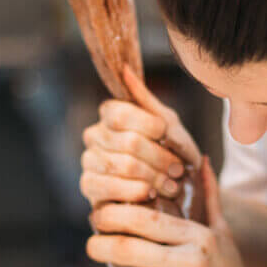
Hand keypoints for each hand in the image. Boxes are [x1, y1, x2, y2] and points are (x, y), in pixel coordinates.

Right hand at [80, 69, 202, 205]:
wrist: (171, 192)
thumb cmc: (171, 155)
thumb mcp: (169, 126)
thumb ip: (148, 102)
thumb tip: (124, 71)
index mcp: (111, 114)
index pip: (121, 114)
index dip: (149, 126)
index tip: (167, 137)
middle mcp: (94, 135)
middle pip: (128, 143)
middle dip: (160, 158)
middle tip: (177, 169)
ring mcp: (89, 161)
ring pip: (123, 166)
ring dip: (154, 177)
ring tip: (170, 185)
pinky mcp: (89, 187)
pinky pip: (110, 187)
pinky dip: (137, 191)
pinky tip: (150, 194)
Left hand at [87, 163, 266, 266]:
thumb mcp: (223, 234)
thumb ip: (208, 198)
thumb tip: (201, 161)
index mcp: (198, 237)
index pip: (146, 219)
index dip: (114, 214)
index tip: (98, 216)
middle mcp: (191, 261)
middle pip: (126, 248)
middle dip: (98, 247)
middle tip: (91, 248)